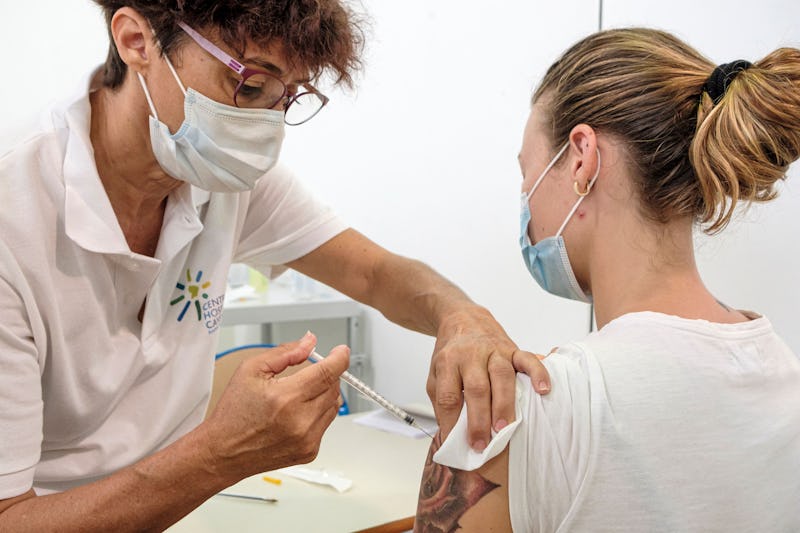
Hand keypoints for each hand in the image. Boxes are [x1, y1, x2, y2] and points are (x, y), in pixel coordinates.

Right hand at [202, 332, 348, 480]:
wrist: (223, 453)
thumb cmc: (233, 414)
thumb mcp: (251, 370)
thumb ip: (285, 352)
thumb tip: (309, 342)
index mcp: (286, 398)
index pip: (328, 372)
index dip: (339, 358)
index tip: (341, 351)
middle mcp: (300, 421)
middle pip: (334, 387)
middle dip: (326, 375)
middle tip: (307, 374)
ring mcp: (307, 439)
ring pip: (334, 405)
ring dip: (323, 394)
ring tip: (298, 395)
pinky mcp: (310, 452)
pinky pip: (326, 423)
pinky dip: (317, 413)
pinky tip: (296, 414)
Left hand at [426, 306, 549, 450]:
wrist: (462, 318)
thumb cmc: (451, 352)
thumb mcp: (435, 375)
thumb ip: (442, 401)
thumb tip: (452, 434)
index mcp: (448, 362)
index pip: (448, 396)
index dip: (451, 422)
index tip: (456, 444)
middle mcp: (471, 355)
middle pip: (476, 389)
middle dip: (479, 420)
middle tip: (481, 444)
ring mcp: (494, 351)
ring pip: (501, 377)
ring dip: (504, 405)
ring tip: (503, 429)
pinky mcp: (512, 348)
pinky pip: (527, 359)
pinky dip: (538, 374)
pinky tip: (543, 390)